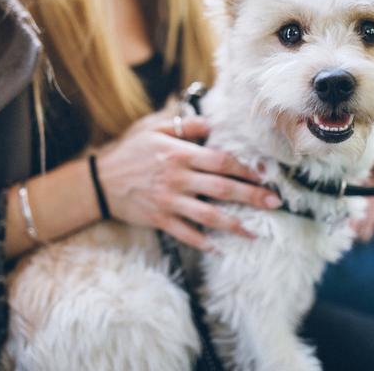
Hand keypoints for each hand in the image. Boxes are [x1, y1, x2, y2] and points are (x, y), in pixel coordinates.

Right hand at [96, 116, 281, 249]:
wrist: (99, 180)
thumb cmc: (129, 150)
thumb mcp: (153, 128)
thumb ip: (184, 126)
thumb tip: (211, 124)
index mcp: (180, 154)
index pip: (221, 161)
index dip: (245, 169)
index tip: (264, 176)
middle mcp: (179, 178)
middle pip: (223, 188)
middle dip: (251, 197)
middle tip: (274, 203)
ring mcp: (170, 201)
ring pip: (209, 215)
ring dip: (235, 224)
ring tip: (254, 232)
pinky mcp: (160, 219)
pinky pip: (186, 234)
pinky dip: (203, 242)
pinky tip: (220, 248)